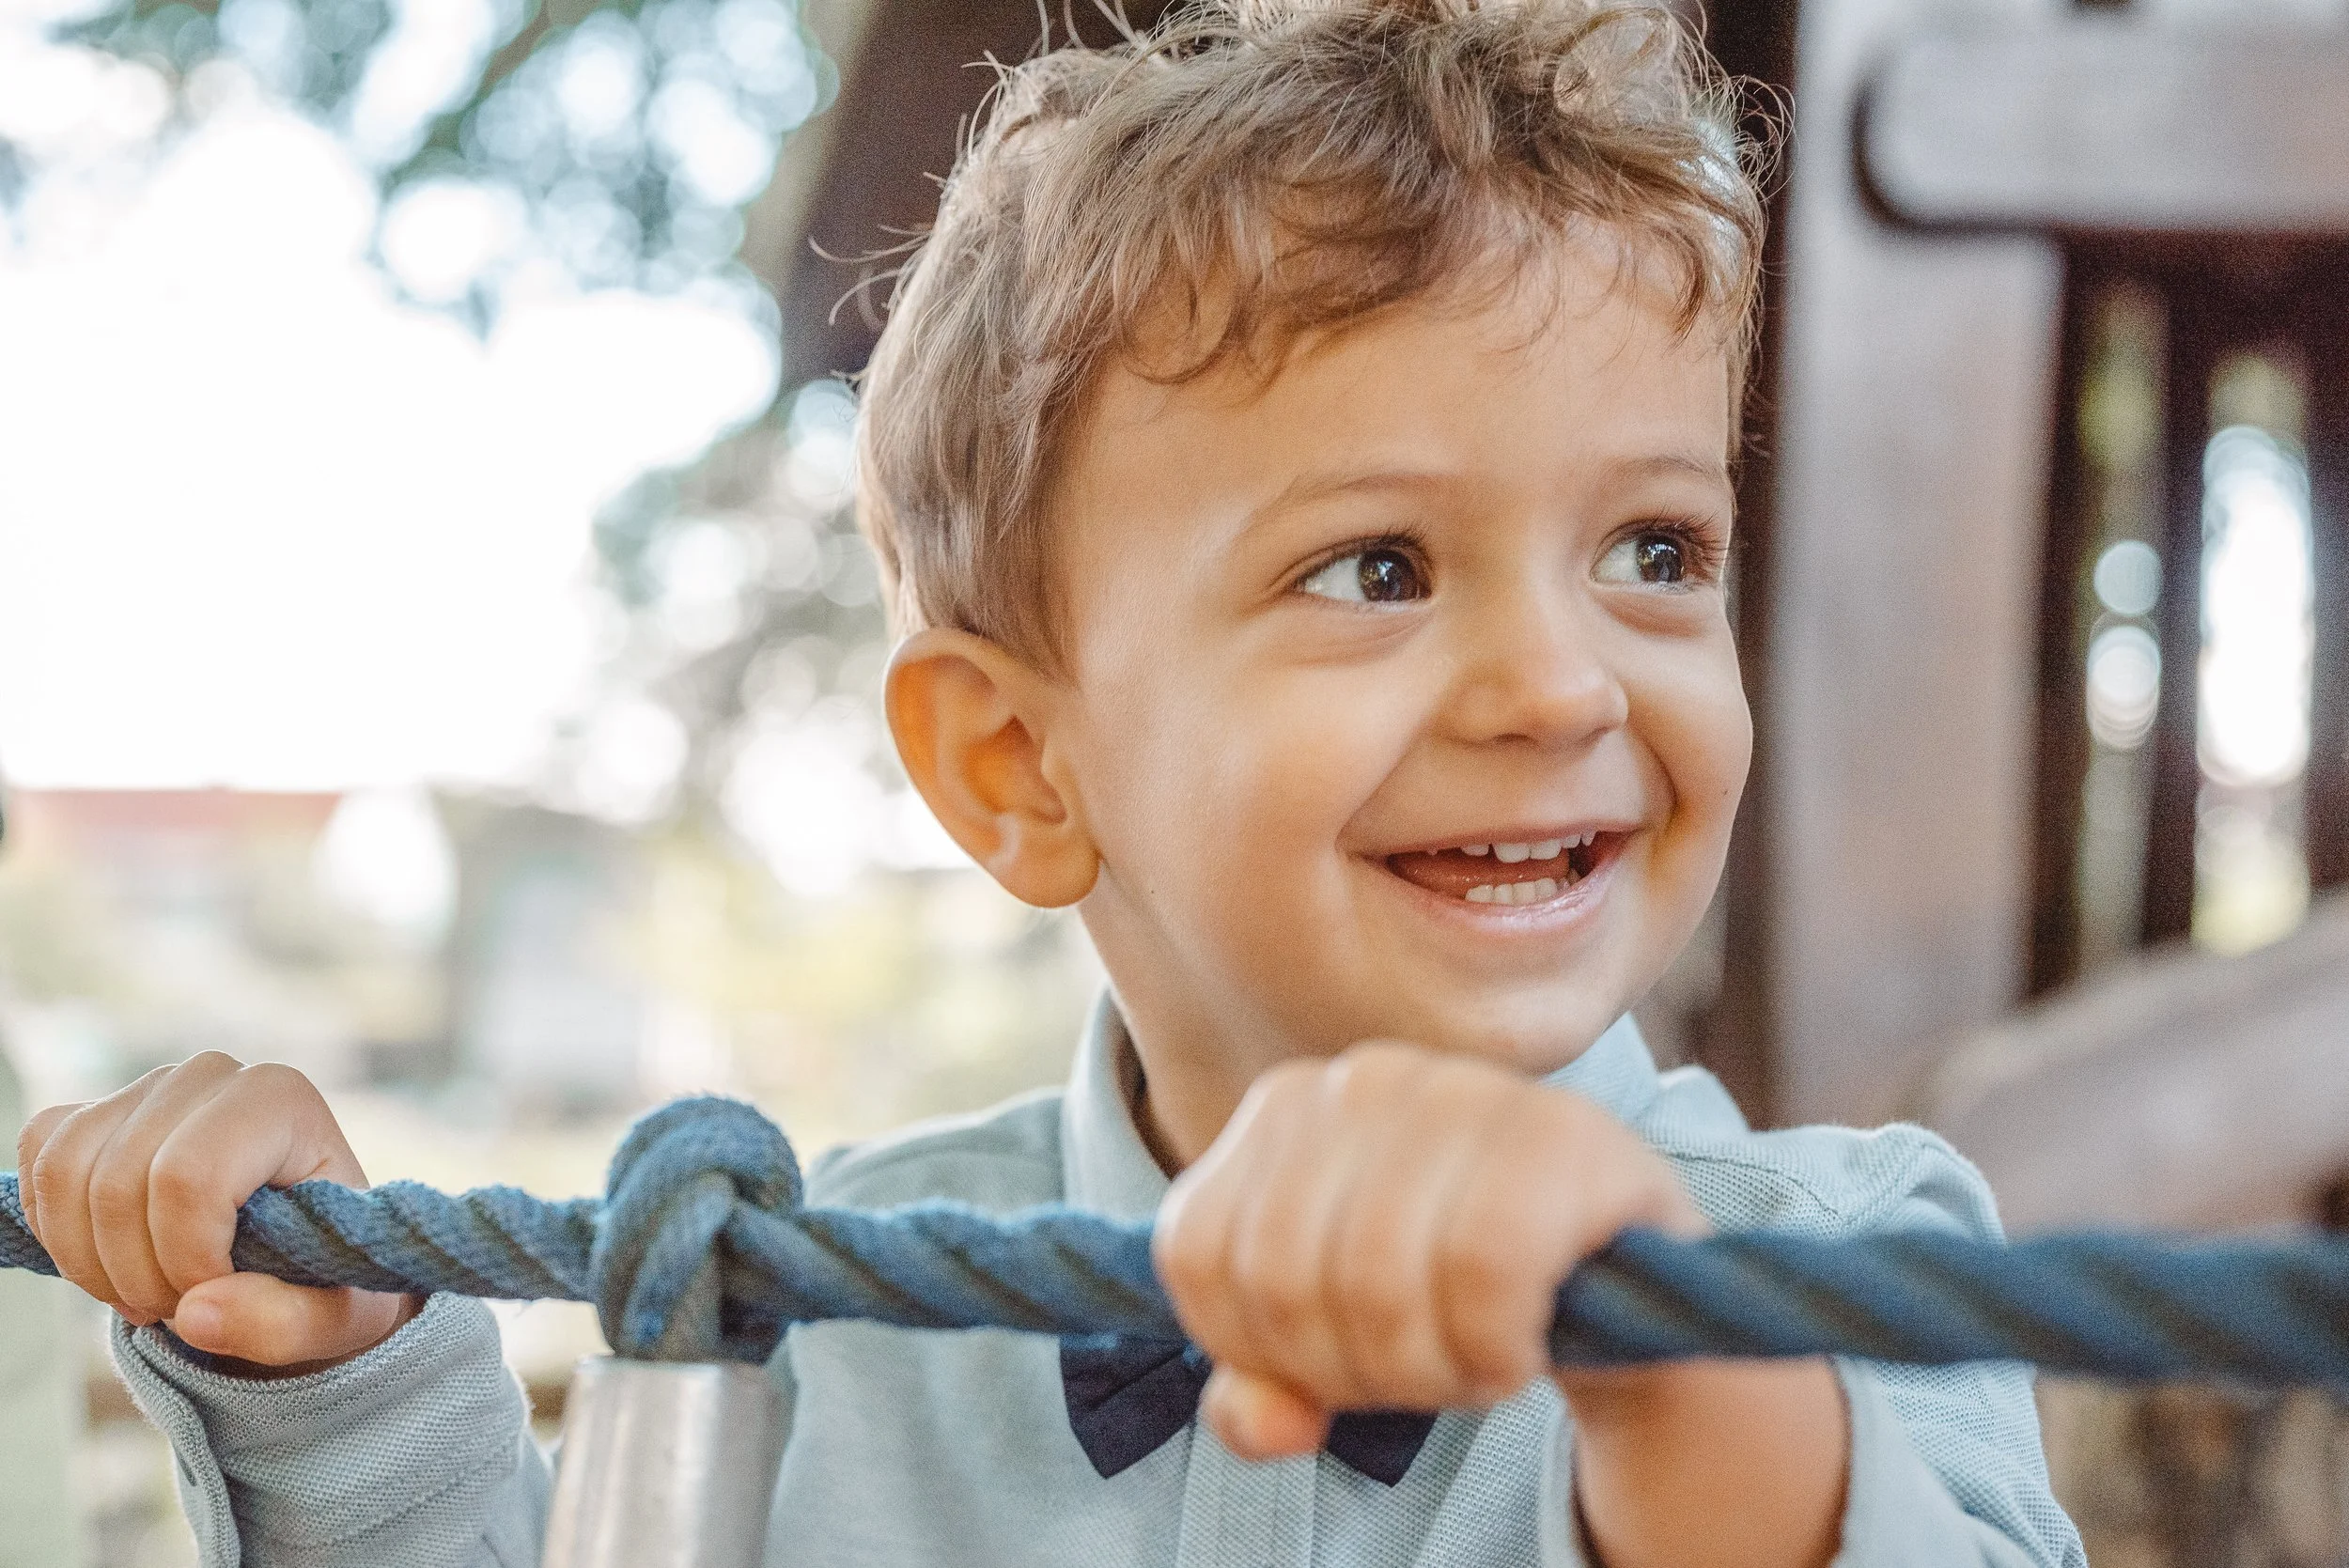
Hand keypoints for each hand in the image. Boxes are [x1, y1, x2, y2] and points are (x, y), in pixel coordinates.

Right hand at [17, 1052, 419, 1371]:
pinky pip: (39, 1160)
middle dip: (137, 1275)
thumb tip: (196, 1312)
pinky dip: (56, 1231)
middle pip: (119, 1183)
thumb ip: (286, 1323)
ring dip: (90, 1262)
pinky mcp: (96, 1111)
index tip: (216, 1298)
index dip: (185, 1260)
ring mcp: (147, 1088)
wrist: (300, 1253)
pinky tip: (107, 1260)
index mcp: (280, 1100)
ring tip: (146, 1294)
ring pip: (65, 1173)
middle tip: (178, 1309)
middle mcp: (211, 1076)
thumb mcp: (341, 1318)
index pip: (190, 1178)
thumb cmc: (327, 1275)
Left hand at [1152, 1039, 1706, 1454]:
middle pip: (1282, 1276)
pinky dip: (1496, 1345)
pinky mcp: (1560, 1133)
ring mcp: (1461, 1090)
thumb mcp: (1335, 1349)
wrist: (1618, 1274)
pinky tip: (1521, 1347)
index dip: (1256, 1349)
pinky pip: (1484, 1271)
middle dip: (1348, 1368)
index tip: (1335, 1359)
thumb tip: (1264, 1422)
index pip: (1196, 1254)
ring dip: (1429, 1370)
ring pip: (1377, 1279)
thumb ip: (1261, 1390)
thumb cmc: (1450, 1295)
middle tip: (1419, 1371)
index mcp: (1282, 1108)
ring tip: (1474, 1360)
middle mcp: (1361, 1078)